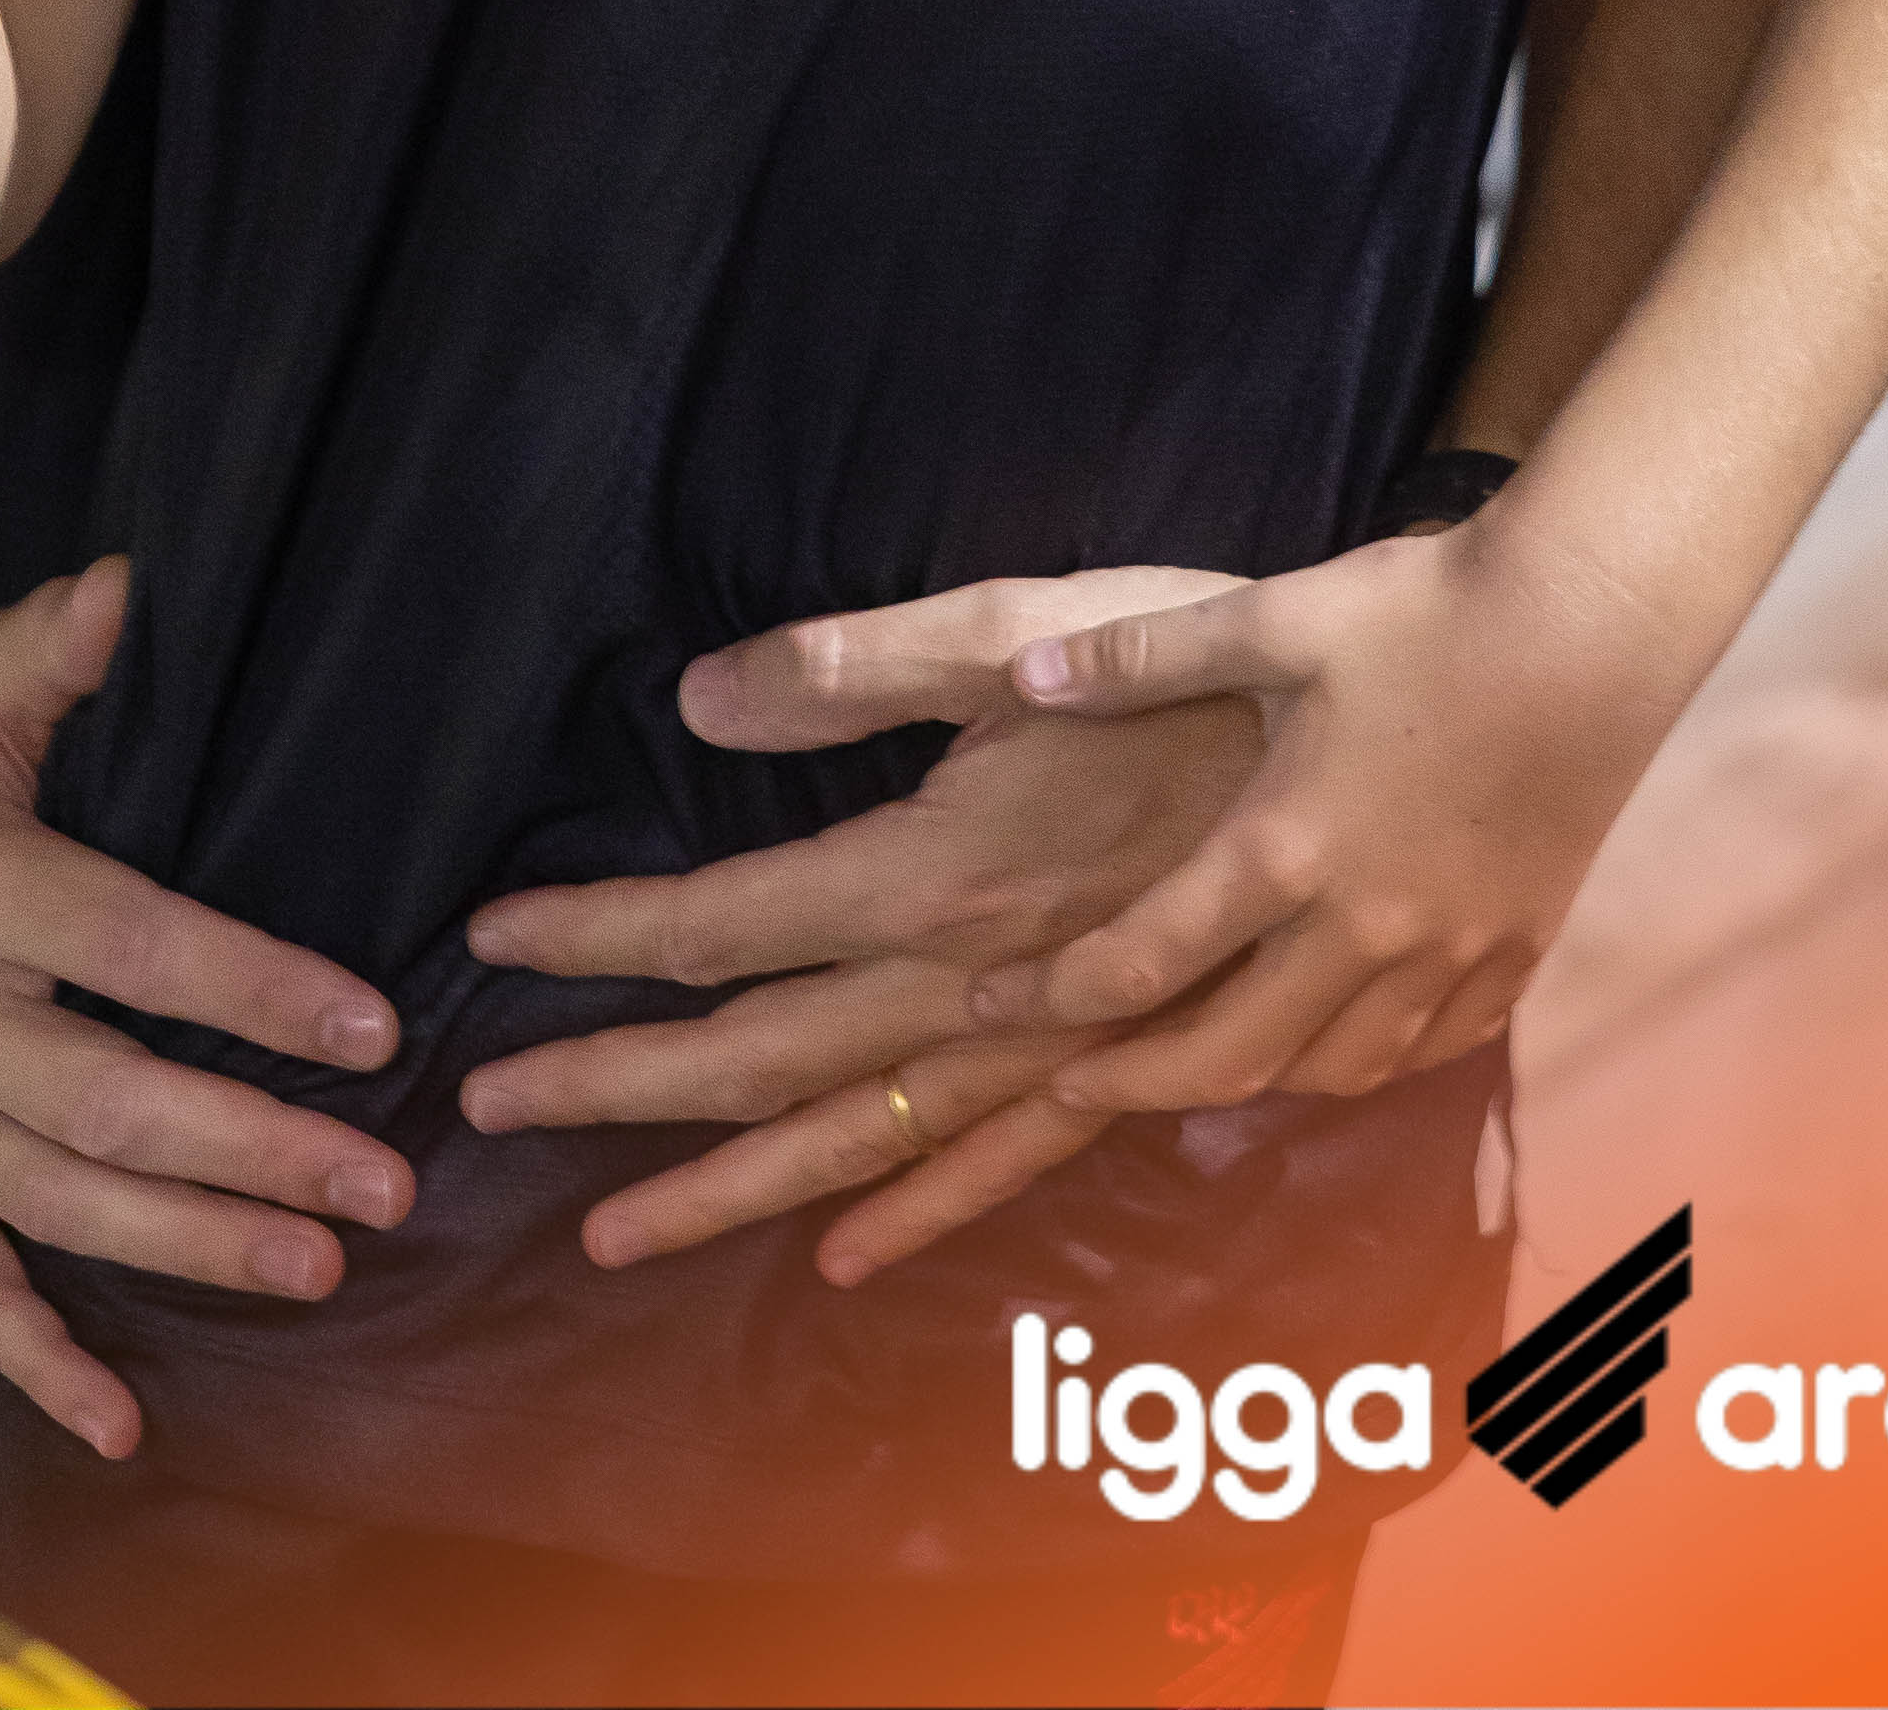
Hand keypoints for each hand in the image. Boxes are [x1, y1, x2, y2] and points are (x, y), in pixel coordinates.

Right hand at [0, 553, 410, 1458]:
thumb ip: (46, 644)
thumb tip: (131, 581)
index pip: (131, 948)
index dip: (253, 991)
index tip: (367, 1031)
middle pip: (106, 1103)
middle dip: (252, 1150)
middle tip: (381, 1185)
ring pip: (57, 1202)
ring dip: (189, 1244)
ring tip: (317, 1265)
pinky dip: (35, 1361)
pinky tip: (117, 1424)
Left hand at [455, 571, 1255, 1284]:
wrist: (1397, 751)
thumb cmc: (1201, 662)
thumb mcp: (1018, 628)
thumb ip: (851, 667)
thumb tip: (696, 697)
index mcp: (935, 870)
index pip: (720, 922)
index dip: (598, 932)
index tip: (495, 937)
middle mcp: (975, 982)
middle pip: (757, 1055)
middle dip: (613, 1083)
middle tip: (489, 1107)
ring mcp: (1045, 1041)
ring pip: (851, 1136)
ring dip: (721, 1185)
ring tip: (608, 1233)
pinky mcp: (1117, 1061)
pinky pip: (992, 1167)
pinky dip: (908, 1218)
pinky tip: (838, 1259)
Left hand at [964, 509, 1692, 1111]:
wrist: (1591, 624)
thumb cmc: (1422, 611)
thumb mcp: (1266, 617)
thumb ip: (1141, 656)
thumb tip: (1024, 670)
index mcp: (1283, 847)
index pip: (1141, 962)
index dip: (1052, 996)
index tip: (989, 1002)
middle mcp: (1362, 927)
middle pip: (1227, 1054)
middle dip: (1132, 1081)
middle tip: (1067, 1082)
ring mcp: (1448, 951)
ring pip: (1331, 1071)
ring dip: (1246, 1082)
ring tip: (1188, 1067)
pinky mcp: (1514, 950)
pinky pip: (1425, 1050)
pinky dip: (1362, 1062)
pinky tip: (1334, 1043)